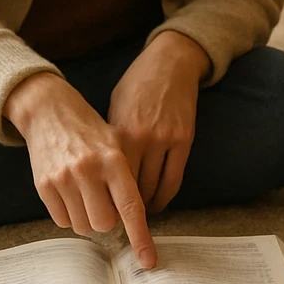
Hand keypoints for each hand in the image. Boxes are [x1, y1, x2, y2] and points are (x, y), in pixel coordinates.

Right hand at [4, 71, 156, 265]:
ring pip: (82, 226)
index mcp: (113, 159)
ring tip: (87, 193)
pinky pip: (61, 220)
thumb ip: (126, 179)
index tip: (148, 261)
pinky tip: (71, 192)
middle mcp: (88, 170)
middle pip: (104, 224)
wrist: (49, 111)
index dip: (141, 237)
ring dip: (88, 219)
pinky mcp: (43, 185)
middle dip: (108, 221)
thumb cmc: (90, 130)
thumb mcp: (117, 144)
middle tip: (105, 201)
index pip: (131, 207)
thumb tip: (133, 220)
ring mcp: (63, 178)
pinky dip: (69, 214)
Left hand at [107, 31, 207, 213]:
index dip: (103, 199)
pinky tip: (156, 204)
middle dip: (122, 208)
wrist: (170, 63)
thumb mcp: (114, 108)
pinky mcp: (185, 140)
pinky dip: (164, 197)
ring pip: (153, 188)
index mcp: (119, 131)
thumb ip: (110, 140)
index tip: (99, 211)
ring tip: (136, 216)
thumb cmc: (136, 84)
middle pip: (130, 187)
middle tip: (116, 220)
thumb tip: (101, 175)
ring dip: (144, 207)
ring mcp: (166, 140)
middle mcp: (142, 138)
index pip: (108, 178)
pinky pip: (174, 179)